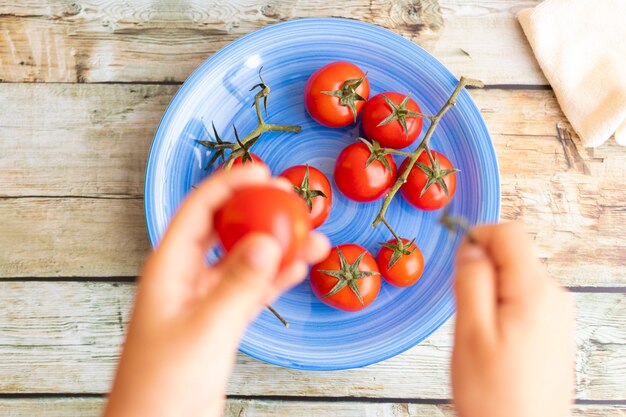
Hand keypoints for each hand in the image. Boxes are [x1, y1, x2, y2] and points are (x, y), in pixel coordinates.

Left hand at [103, 164, 329, 416]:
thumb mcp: (205, 329)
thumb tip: (269, 240)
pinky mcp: (220, 322)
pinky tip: (298, 269)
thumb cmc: (163, 386)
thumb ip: (239, 284)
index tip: (262, 172)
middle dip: (258, 210)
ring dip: (278, 247)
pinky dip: (276, 279)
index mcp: (169, 268)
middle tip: (292, 199)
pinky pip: (252, 290)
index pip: (199, 210)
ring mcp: (205, 300)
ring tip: (313, 236)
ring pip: (246, 260)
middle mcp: (186, 277)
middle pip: (225, 229)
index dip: (229, 185)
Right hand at [452, 222, 573, 416]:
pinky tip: (494, 342)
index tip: (459, 261)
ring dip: (490, 293)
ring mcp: (557, 316)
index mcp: (535, 292)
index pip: (509, 232)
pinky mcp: (553, 331)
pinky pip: (524, 301)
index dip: (478, 237)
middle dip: (482, 271)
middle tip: (467, 310)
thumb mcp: (471, 332)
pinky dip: (502, 310)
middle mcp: (554, 298)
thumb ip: (471, 280)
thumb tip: (471, 246)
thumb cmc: (494, 396)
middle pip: (513, 255)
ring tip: (480, 333)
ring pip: (516, 278)